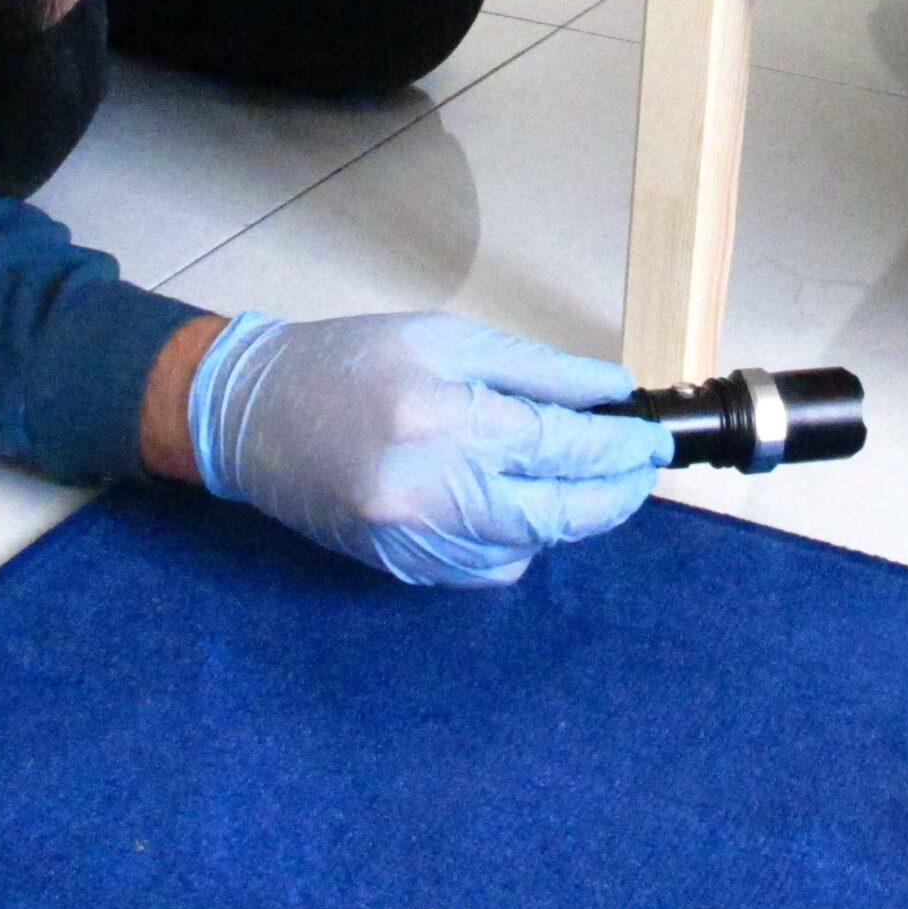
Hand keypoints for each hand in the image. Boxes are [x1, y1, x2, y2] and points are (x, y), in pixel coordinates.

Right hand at [184, 310, 673, 587]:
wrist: (253, 414)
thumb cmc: (352, 361)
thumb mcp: (446, 339)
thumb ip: (535, 371)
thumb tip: (611, 392)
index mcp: (443, 420)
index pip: (561, 447)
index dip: (620, 449)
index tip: (653, 441)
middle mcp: (429, 493)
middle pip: (555, 516)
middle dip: (612, 497)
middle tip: (640, 473)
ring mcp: (413, 542)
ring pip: (525, 549)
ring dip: (564, 519)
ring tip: (575, 478)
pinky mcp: (401, 569)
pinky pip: (485, 568)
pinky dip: (514, 539)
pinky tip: (510, 501)